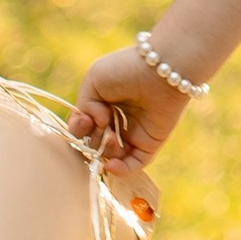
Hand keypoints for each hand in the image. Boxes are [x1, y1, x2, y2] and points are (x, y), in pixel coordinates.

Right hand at [70, 42, 197, 165]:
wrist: (161, 69)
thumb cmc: (126, 69)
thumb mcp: (94, 80)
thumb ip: (85, 106)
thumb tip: (97, 124)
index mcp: (103, 104)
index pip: (85, 126)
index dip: (79, 129)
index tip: (84, 121)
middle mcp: (118, 120)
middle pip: (96, 143)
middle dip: (93, 140)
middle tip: (101, 126)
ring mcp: (134, 133)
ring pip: (113, 155)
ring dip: (106, 152)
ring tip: (111, 138)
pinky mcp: (150, 143)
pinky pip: (134, 163)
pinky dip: (121, 169)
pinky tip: (112, 165)